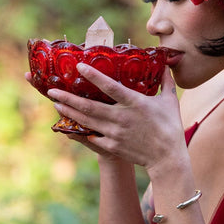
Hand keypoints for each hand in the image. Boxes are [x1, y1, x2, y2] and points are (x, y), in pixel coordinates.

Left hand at [41, 64, 184, 168]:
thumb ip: (166, 82)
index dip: (93, 76)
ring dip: (69, 111)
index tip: (79, 67)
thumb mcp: (170, 102)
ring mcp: (115, 133)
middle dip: (68, 98)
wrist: (167, 158)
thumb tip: (165, 66)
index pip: (110, 87)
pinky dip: (80, 131)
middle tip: (52, 90)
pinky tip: (69, 125)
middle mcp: (121, 117)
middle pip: (89, 106)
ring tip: (55, 103)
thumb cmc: (170, 127)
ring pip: (87, 121)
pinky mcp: (113, 146)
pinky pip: (92, 137)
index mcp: (135, 103)